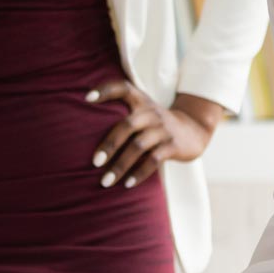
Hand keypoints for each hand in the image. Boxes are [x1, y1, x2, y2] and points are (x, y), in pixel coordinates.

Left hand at [87, 83, 223, 189]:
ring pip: (139, 146)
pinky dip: (139, 173)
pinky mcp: (173, 146)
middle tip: (94, 162)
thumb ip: (120, 112)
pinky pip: (154, 160)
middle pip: (127, 125)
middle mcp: (151, 112)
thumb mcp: (142, 111)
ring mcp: (164, 129)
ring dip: (120, 165)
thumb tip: (80, 131)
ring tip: (105, 181)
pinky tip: (127, 184)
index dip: (105, 90)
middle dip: (109, 145)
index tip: (86, 98)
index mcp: (141, 101)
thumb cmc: (155, 123)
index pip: (123, 88)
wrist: (193, 130)